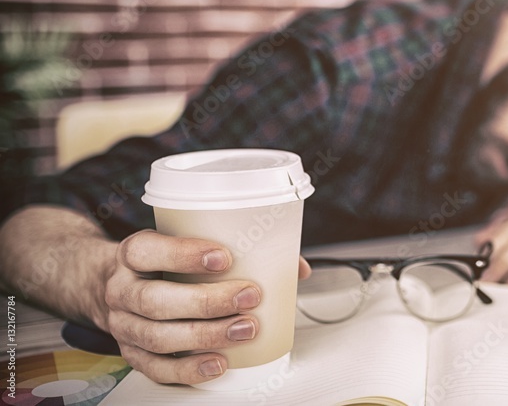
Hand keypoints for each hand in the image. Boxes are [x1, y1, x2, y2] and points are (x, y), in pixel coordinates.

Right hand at [102, 230, 311, 384]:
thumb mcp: (183, 243)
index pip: (148, 251)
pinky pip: (157, 368)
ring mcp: (123, 326)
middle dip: (206, 301)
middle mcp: (121, 290)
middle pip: (155, 300)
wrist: (107, 284)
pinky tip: (219, 362)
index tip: (223, 257)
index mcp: (132, 254)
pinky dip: (189, 369)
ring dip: (206, 335)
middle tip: (249, 296)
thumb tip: (296, 267)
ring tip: (245, 329)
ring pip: (158, 336)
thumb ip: (235, 248)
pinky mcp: (132, 354)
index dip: (183, 254)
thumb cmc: (161, 263)